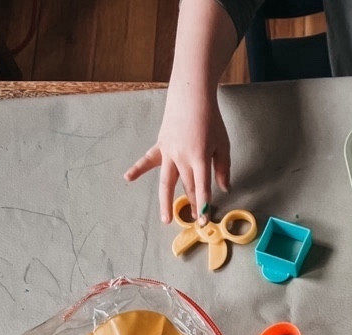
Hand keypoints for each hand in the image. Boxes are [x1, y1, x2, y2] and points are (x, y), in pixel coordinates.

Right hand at [125, 83, 230, 224]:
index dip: (204, 206)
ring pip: (166, 182)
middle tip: (195, 218)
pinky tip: (128, 178)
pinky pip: (148, 160)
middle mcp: (182, 157)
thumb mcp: (223, 144)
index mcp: (200, 158)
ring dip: (165, 202)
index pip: (202, 188)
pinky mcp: (161, 145)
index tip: (204, 221)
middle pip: (187, 187)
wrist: (191, 95)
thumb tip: (224, 188)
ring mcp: (169, 152)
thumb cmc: (210, 120)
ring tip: (165, 219)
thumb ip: (223, 168)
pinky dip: (138, 169)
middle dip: (192, 204)